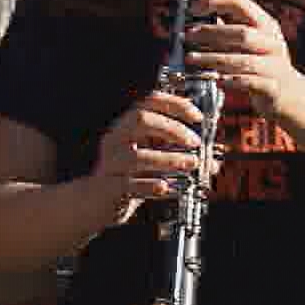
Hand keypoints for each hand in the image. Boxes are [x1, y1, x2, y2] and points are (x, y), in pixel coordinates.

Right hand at [87, 91, 205, 226]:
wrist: (91, 203)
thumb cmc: (125, 177)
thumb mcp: (152, 161)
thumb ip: (178, 155)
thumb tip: (212, 160)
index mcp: (125, 126)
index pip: (148, 102)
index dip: (174, 104)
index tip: (197, 116)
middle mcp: (115, 139)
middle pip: (140, 120)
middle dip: (172, 128)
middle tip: (195, 142)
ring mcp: (110, 163)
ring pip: (137, 155)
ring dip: (169, 159)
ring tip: (190, 164)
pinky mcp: (109, 187)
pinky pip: (130, 185)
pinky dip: (151, 186)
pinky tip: (166, 188)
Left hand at [184, 0, 304, 135]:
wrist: (291, 96)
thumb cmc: (264, 65)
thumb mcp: (253, 42)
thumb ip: (231, 29)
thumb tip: (201, 15)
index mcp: (267, 25)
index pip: (241, 2)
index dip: (216, 2)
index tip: (194, 9)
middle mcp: (273, 42)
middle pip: (242, 33)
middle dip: (211, 33)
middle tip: (188, 36)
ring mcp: (275, 65)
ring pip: (243, 59)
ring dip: (214, 58)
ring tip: (192, 58)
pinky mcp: (273, 87)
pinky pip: (250, 82)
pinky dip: (231, 80)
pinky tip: (216, 80)